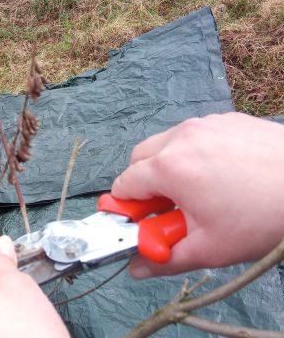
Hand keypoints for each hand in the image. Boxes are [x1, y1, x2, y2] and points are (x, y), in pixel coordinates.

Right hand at [112, 112, 283, 277]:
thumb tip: (137, 268)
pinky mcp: (226, 119)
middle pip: (139, 158)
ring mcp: (204, 124)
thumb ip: (165, 259)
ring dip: (168, 166)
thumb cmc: (263, 217)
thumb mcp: (210, 248)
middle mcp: (180, 137)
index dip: (126, 207)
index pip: (124, 184)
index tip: (139, 221)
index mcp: (169, 167)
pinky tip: (221, 174)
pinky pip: (194, 135)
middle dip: (143, 182)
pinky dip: (194, 153)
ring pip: (166, 144)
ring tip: (198, 191)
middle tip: (165, 207)